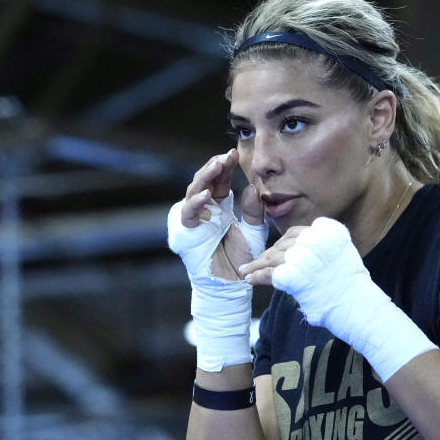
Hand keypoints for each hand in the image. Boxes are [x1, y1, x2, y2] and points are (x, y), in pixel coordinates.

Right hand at [168, 149, 267, 370]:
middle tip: (227, 155)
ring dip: (204, 178)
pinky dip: (195, 204)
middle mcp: (203, 210)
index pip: (219, 181)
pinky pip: (187, 215)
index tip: (235, 154)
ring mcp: (192, 221)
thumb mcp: (253, 231)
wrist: (231, 286)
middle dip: (215, 167)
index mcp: (218, 206)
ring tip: (217, 165)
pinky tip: (206, 194)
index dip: (225, 167)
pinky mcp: (185, 234)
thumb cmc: (241, 260)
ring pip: (193, 192)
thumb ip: (254, 211)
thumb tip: (253, 189)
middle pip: (205, 182)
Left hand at [240, 217, 435, 380]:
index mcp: (328, 232)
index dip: (283, 243)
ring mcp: (303, 256)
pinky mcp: (293, 275)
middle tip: (257, 262)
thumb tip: (305, 252)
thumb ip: (325, 248)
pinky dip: (257, 276)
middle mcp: (314, 239)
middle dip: (269, 254)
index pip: (296, 232)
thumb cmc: (353, 288)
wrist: (358, 306)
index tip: (276, 251)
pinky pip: (269, 273)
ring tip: (248, 270)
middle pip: (283, 244)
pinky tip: (250, 279)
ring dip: (258, 264)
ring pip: (272, 257)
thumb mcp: (344, 255)